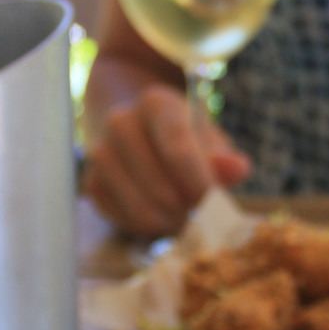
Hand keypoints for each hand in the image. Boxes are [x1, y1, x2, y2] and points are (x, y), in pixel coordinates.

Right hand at [81, 85, 250, 238]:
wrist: (139, 135)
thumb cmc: (185, 140)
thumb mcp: (210, 142)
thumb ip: (225, 158)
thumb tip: (237, 169)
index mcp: (156, 103)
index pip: (176, 144)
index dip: (197, 179)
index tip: (211, 199)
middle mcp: (121, 122)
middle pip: (159, 183)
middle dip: (185, 206)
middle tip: (199, 208)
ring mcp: (100, 152)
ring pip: (141, 207)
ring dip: (168, 220)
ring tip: (181, 212)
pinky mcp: (91, 182)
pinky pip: (123, 219)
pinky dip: (146, 226)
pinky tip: (157, 212)